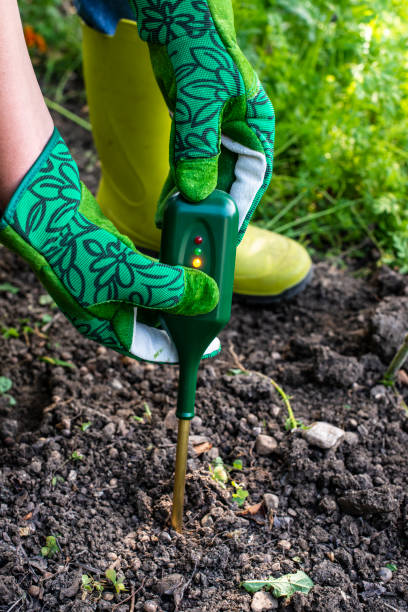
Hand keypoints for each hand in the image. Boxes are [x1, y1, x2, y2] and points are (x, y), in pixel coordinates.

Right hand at [0, 129, 219, 362]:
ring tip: (204, 281)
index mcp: (107, 327)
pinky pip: (149, 269)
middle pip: (158, 320)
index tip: (208, 345)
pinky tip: (182, 258)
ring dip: (179, 287)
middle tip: (212, 304)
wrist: (42, 210)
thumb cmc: (73, 251)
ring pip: (155, 293)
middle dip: (186, 313)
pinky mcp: (114, 259)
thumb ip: (168, 289)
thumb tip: (209, 297)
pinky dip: (166, 266)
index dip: (182, 348)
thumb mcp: (126, 276)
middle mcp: (110, 308)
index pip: (153, 348)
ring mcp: (111, 283)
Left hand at [128, 0, 274, 242]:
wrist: (176, 19)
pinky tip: (166, 206)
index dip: (242, 208)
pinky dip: (178, 187)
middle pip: (230, 184)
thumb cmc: (197, 49)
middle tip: (197, 240)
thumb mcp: (198, 100)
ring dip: (192, 204)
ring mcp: (217, 137)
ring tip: (175, 228)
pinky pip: (188, 169)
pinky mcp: (195, 136)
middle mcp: (240, 137)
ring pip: (207, 180)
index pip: (253, 178)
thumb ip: (198, 146)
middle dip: (212, 212)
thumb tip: (196, 192)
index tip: (228, 234)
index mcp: (256, 128)